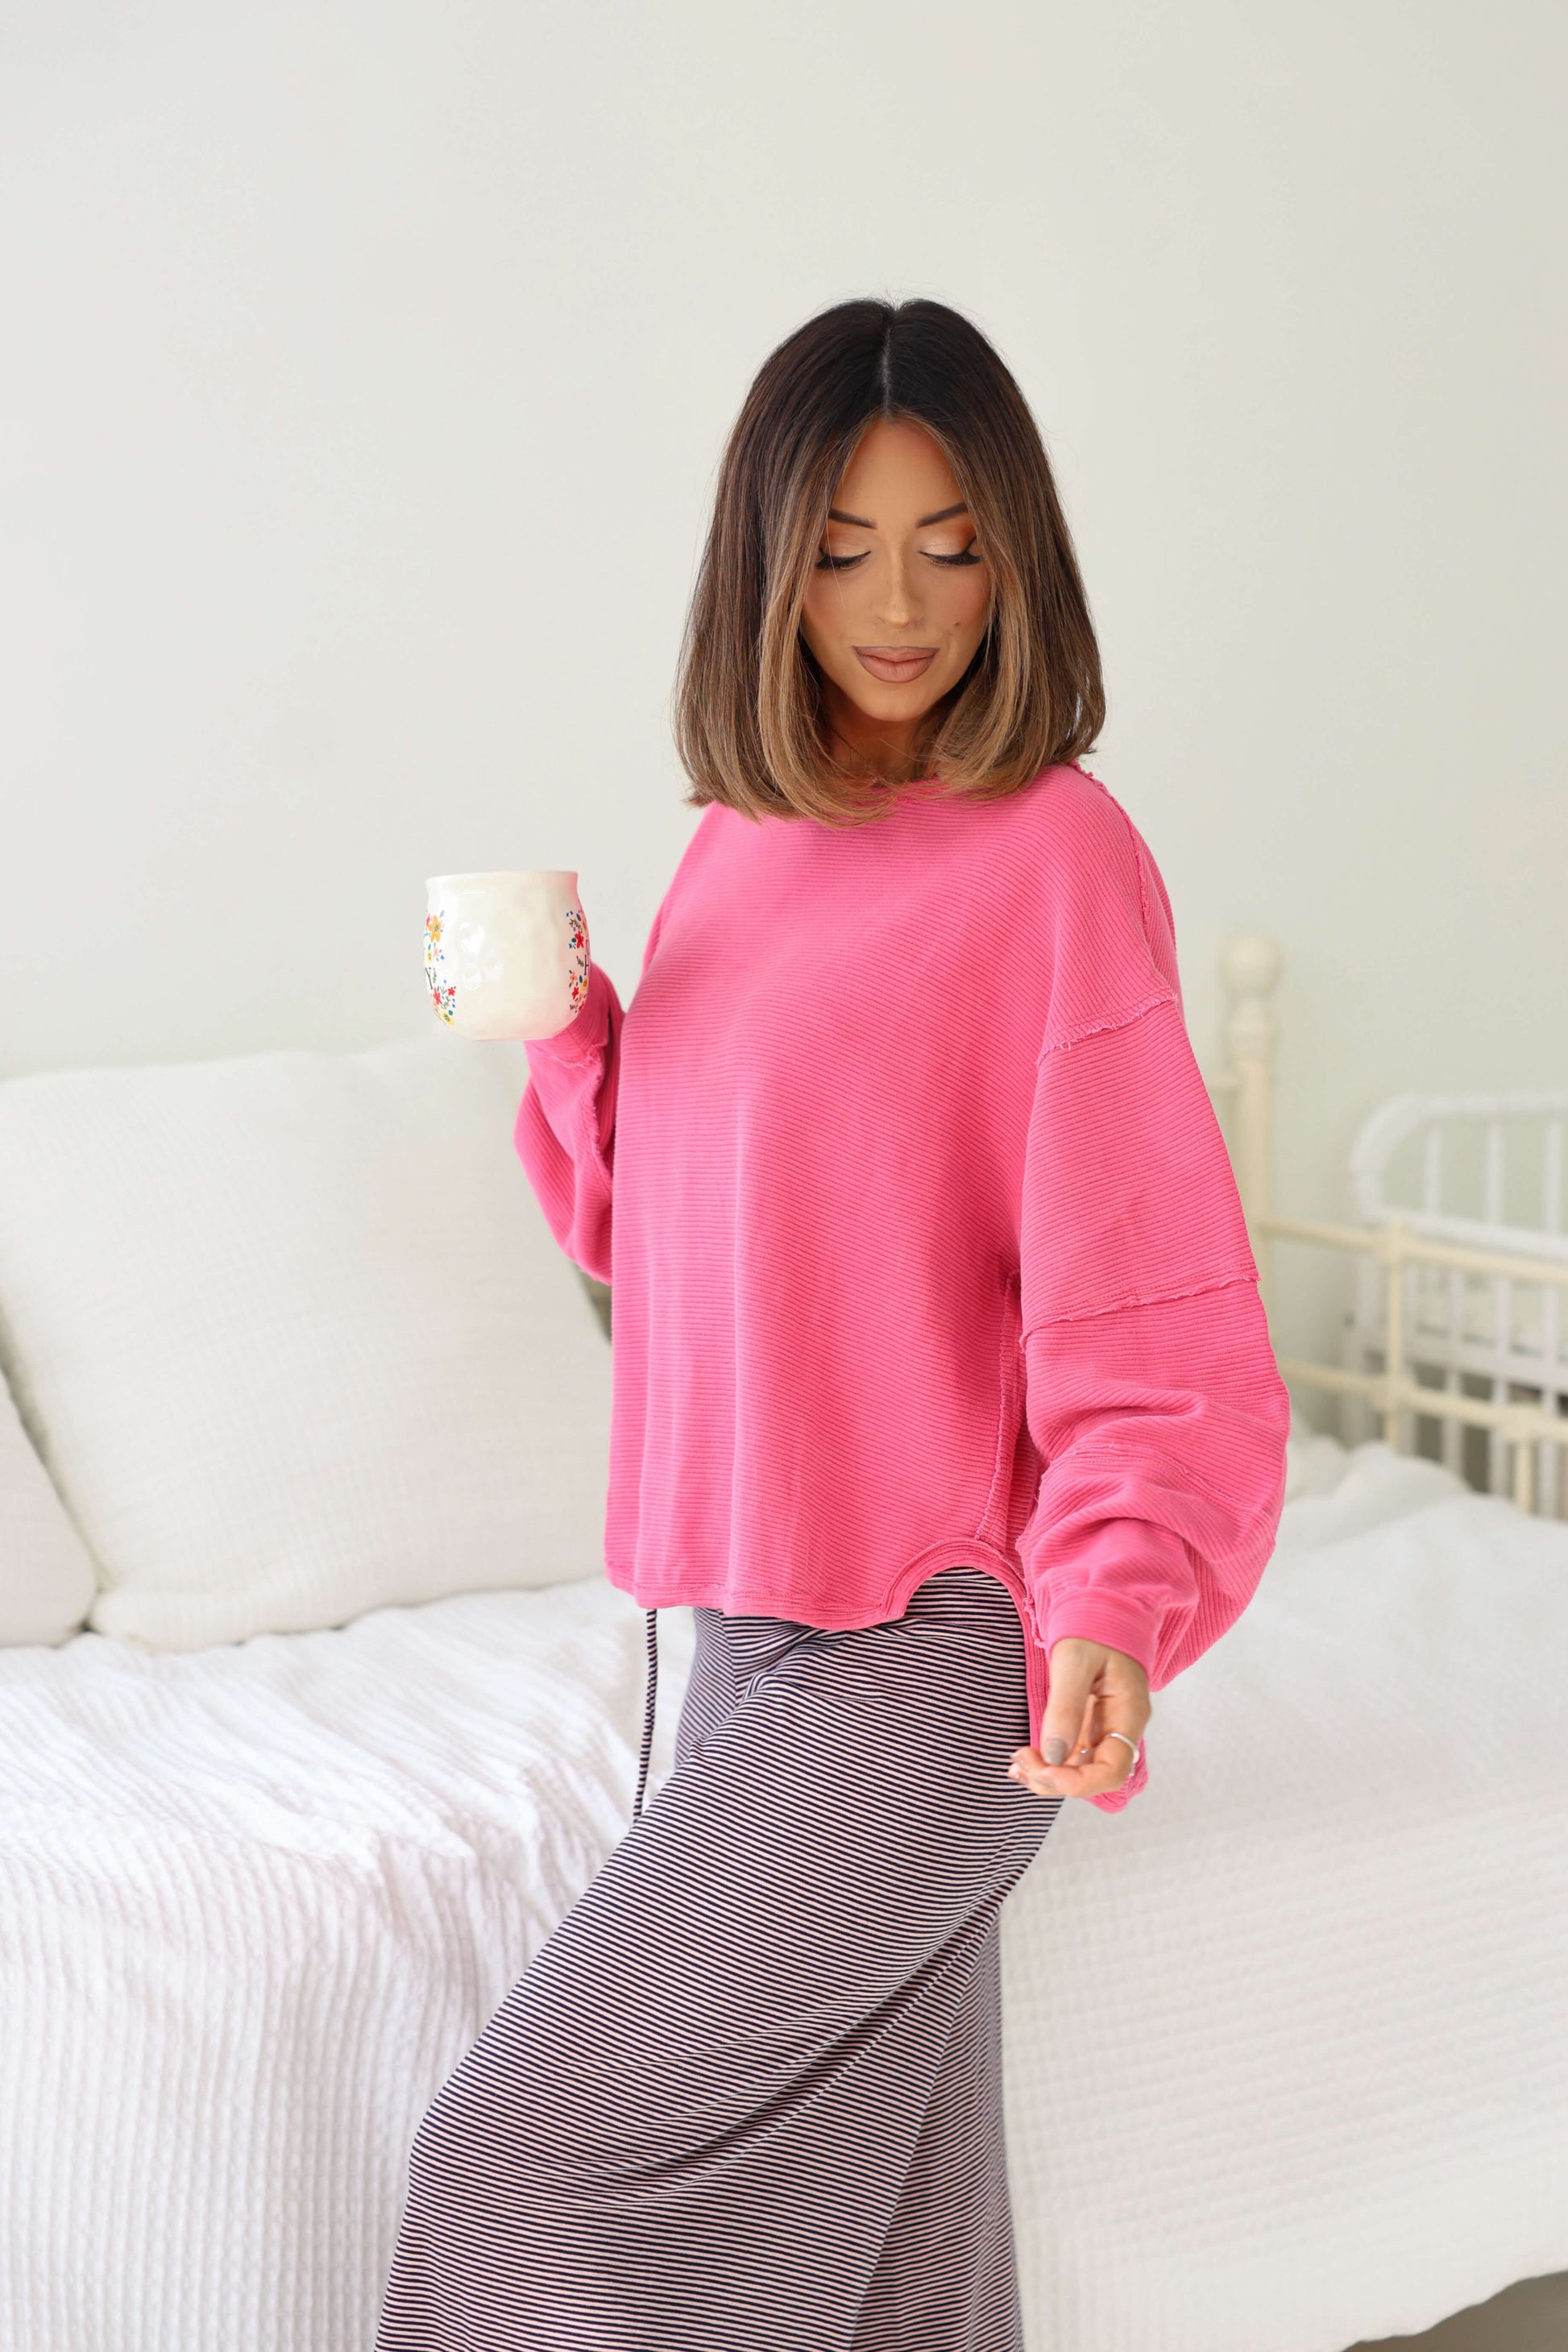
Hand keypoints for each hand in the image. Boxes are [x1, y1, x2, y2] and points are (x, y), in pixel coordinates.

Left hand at [1007, 1637, 1150, 1800]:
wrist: (1098, 1607)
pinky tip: (1024, 1761)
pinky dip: (1047, 1764)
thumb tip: (1053, 1754)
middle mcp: (1120, 1728)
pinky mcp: (1086, 1726)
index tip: (1044, 1770)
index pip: (1113, 1770)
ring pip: (1080, 1771)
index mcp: (1128, 1713)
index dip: (1079, 1782)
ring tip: (1016, 1765)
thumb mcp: (1075, 1661)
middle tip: (1021, 1762)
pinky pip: (1070, 1756)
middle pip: (1095, 1778)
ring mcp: (1103, 1729)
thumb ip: (1066, 1707)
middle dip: (1057, 1780)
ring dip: (1048, 1776)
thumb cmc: (1092, 1626)